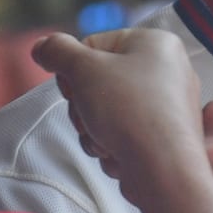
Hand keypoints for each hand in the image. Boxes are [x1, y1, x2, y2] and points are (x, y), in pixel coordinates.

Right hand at [31, 29, 203, 199]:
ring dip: (93, 130)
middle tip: (89, 118)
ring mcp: (168, 107)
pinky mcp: (163, 137)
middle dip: (84, 106)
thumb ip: (57, 51)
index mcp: (156, 43)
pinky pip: (123, 135)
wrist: (162, 168)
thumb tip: (43, 46)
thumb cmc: (129, 110)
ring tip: (106, 140)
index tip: (73, 88)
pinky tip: (119, 154)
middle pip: (99, 81)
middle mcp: (169, 71)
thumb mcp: (83, 69)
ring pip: (107, 112)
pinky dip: (112, 146)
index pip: (95, 45)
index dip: (74, 69)